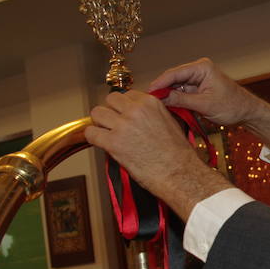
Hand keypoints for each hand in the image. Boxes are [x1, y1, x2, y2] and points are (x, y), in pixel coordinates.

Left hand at [85, 90, 229, 219]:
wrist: (178, 173)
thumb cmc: (178, 153)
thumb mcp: (170, 123)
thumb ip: (152, 114)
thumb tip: (139, 115)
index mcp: (150, 103)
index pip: (126, 95)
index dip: (124, 107)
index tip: (124, 115)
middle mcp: (136, 110)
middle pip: (110, 100)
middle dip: (111, 111)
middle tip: (114, 123)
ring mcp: (123, 125)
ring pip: (97, 113)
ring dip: (100, 123)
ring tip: (107, 133)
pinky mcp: (113, 143)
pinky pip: (91, 133)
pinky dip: (93, 138)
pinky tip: (101, 143)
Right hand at [149, 58, 269, 146]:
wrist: (247, 113)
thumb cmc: (232, 106)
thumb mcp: (205, 104)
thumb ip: (181, 100)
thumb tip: (161, 98)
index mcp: (201, 67)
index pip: (174, 73)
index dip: (159, 83)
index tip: (147, 93)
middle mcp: (198, 70)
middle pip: (172, 79)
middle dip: (161, 90)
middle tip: (147, 103)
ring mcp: (197, 79)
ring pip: (175, 87)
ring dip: (167, 97)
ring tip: (154, 108)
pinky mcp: (197, 89)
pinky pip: (181, 94)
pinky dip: (174, 101)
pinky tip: (165, 109)